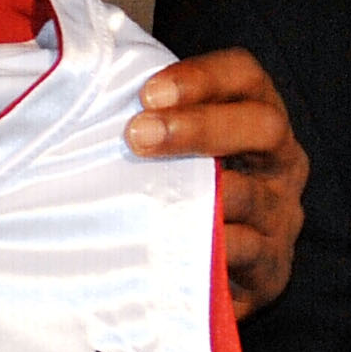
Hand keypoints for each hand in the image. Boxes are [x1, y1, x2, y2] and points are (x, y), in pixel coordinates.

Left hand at [125, 50, 308, 320]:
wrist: (210, 278)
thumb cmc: (183, 197)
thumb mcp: (176, 150)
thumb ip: (149, 116)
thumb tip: (68, 73)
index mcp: (259, 117)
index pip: (245, 76)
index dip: (201, 78)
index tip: (148, 93)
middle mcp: (282, 160)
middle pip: (262, 125)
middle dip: (200, 126)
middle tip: (138, 136)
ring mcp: (281, 214)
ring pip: (251, 193)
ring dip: (198, 191)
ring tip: (147, 195)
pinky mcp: (273, 267)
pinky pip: (246, 252)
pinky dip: (211, 244)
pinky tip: (172, 241)